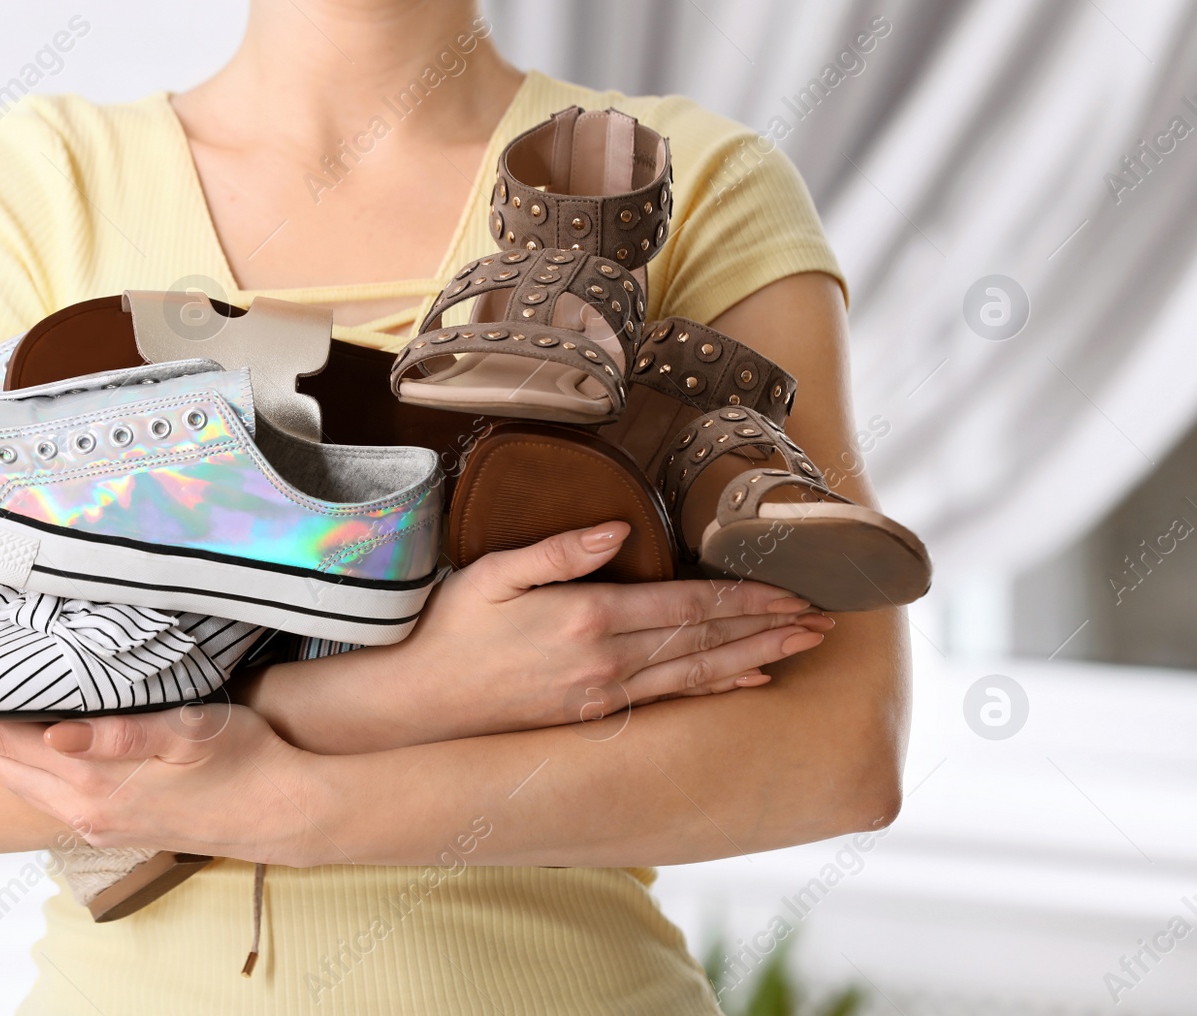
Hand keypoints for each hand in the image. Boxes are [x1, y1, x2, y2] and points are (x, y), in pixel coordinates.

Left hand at [0, 693, 324, 864]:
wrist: (278, 812)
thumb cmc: (241, 760)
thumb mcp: (190, 732)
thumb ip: (122, 731)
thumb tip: (56, 733)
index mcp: (94, 782)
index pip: (3, 743)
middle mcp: (83, 808)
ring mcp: (94, 820)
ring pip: (14, 783)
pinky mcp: (109, 821)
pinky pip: (40, 792)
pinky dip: (8, 766)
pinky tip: (8, 751)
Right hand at [368, 521, 831, 742]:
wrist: (421, 703)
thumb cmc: (452, 628)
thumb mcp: (494, 573)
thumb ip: (559, 549)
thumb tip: (617, 527)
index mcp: (587, 617)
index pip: (687, 607)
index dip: (745, 600)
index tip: (791, 591)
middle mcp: (606, 662)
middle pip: (705, 642)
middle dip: (769, 628)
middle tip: (823, 622)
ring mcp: (605, 695)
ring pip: (698, 674)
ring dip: (755, 658)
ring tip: (802, 647)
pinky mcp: (596, 716)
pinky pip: (672, 700)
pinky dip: (716, 689)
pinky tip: (747, 682)